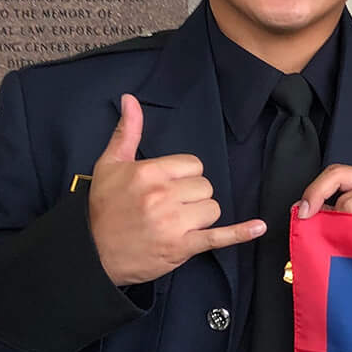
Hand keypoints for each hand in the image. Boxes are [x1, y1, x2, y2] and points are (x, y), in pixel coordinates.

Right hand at [87, 95, 263, 284]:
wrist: (92, 253)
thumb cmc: (102, 207)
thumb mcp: (110, 164)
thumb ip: (127, 131)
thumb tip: (130, 99)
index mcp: (149, 172)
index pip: (194, 165)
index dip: (185, 176)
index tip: (168, 187)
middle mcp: (162, 196)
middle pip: (205, 187)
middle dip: (192, 196)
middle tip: (169, 207)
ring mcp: (173, 223)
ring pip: (212, 209)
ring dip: (200, 217)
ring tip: (175, 223)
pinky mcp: (181, 248)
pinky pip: (218, 237)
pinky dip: (240, 233)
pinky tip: (258, 227)